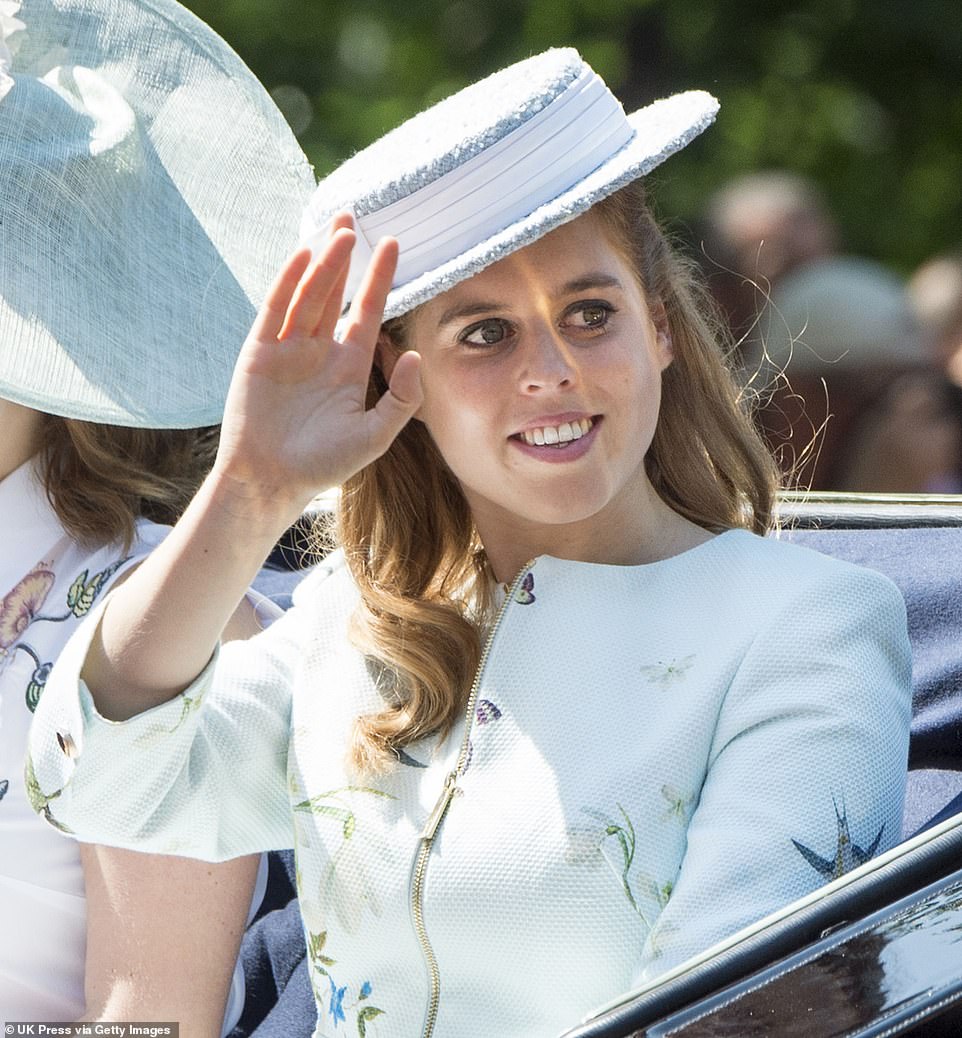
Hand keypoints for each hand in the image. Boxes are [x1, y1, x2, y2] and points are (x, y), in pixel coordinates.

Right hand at [214, 218, 421, 517]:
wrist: (272, 481)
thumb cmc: (324, 464)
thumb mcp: (375, 435)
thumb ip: (401, 398)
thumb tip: (416, 354)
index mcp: (348, 367)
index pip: (367, 313)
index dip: (380, 279)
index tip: (393, 244)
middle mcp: (319, 352)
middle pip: (335, 293)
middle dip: (345, 257)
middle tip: (353, 218)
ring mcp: (288, 349)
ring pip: (308, 295)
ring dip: (322, 263)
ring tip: (339, 230)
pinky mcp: (260, 352)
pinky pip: (276, 309)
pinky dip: (289, 282)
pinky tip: (304, 255)